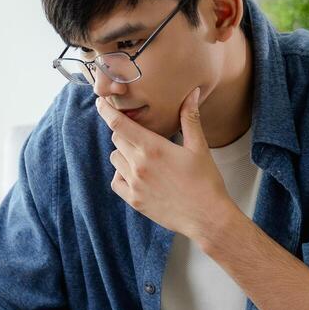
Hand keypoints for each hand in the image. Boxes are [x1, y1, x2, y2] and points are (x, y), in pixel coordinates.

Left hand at [96, 87, 236, 244]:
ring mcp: (134, 184)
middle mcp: (139, 165)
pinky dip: (121, 174)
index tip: (100, 102)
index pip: (119, 124)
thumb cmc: (206, 181)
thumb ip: (189, 118)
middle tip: (142, 135)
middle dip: (125, 132)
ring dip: (124, 153)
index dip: (106, 111)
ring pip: (115, 159)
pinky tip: (137, 174)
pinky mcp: (134, 200)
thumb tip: (192, 92)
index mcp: (153, 148)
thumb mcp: (199, 147)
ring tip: (144, 156)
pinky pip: (116, 181)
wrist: (207, 217)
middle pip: (117, 139)